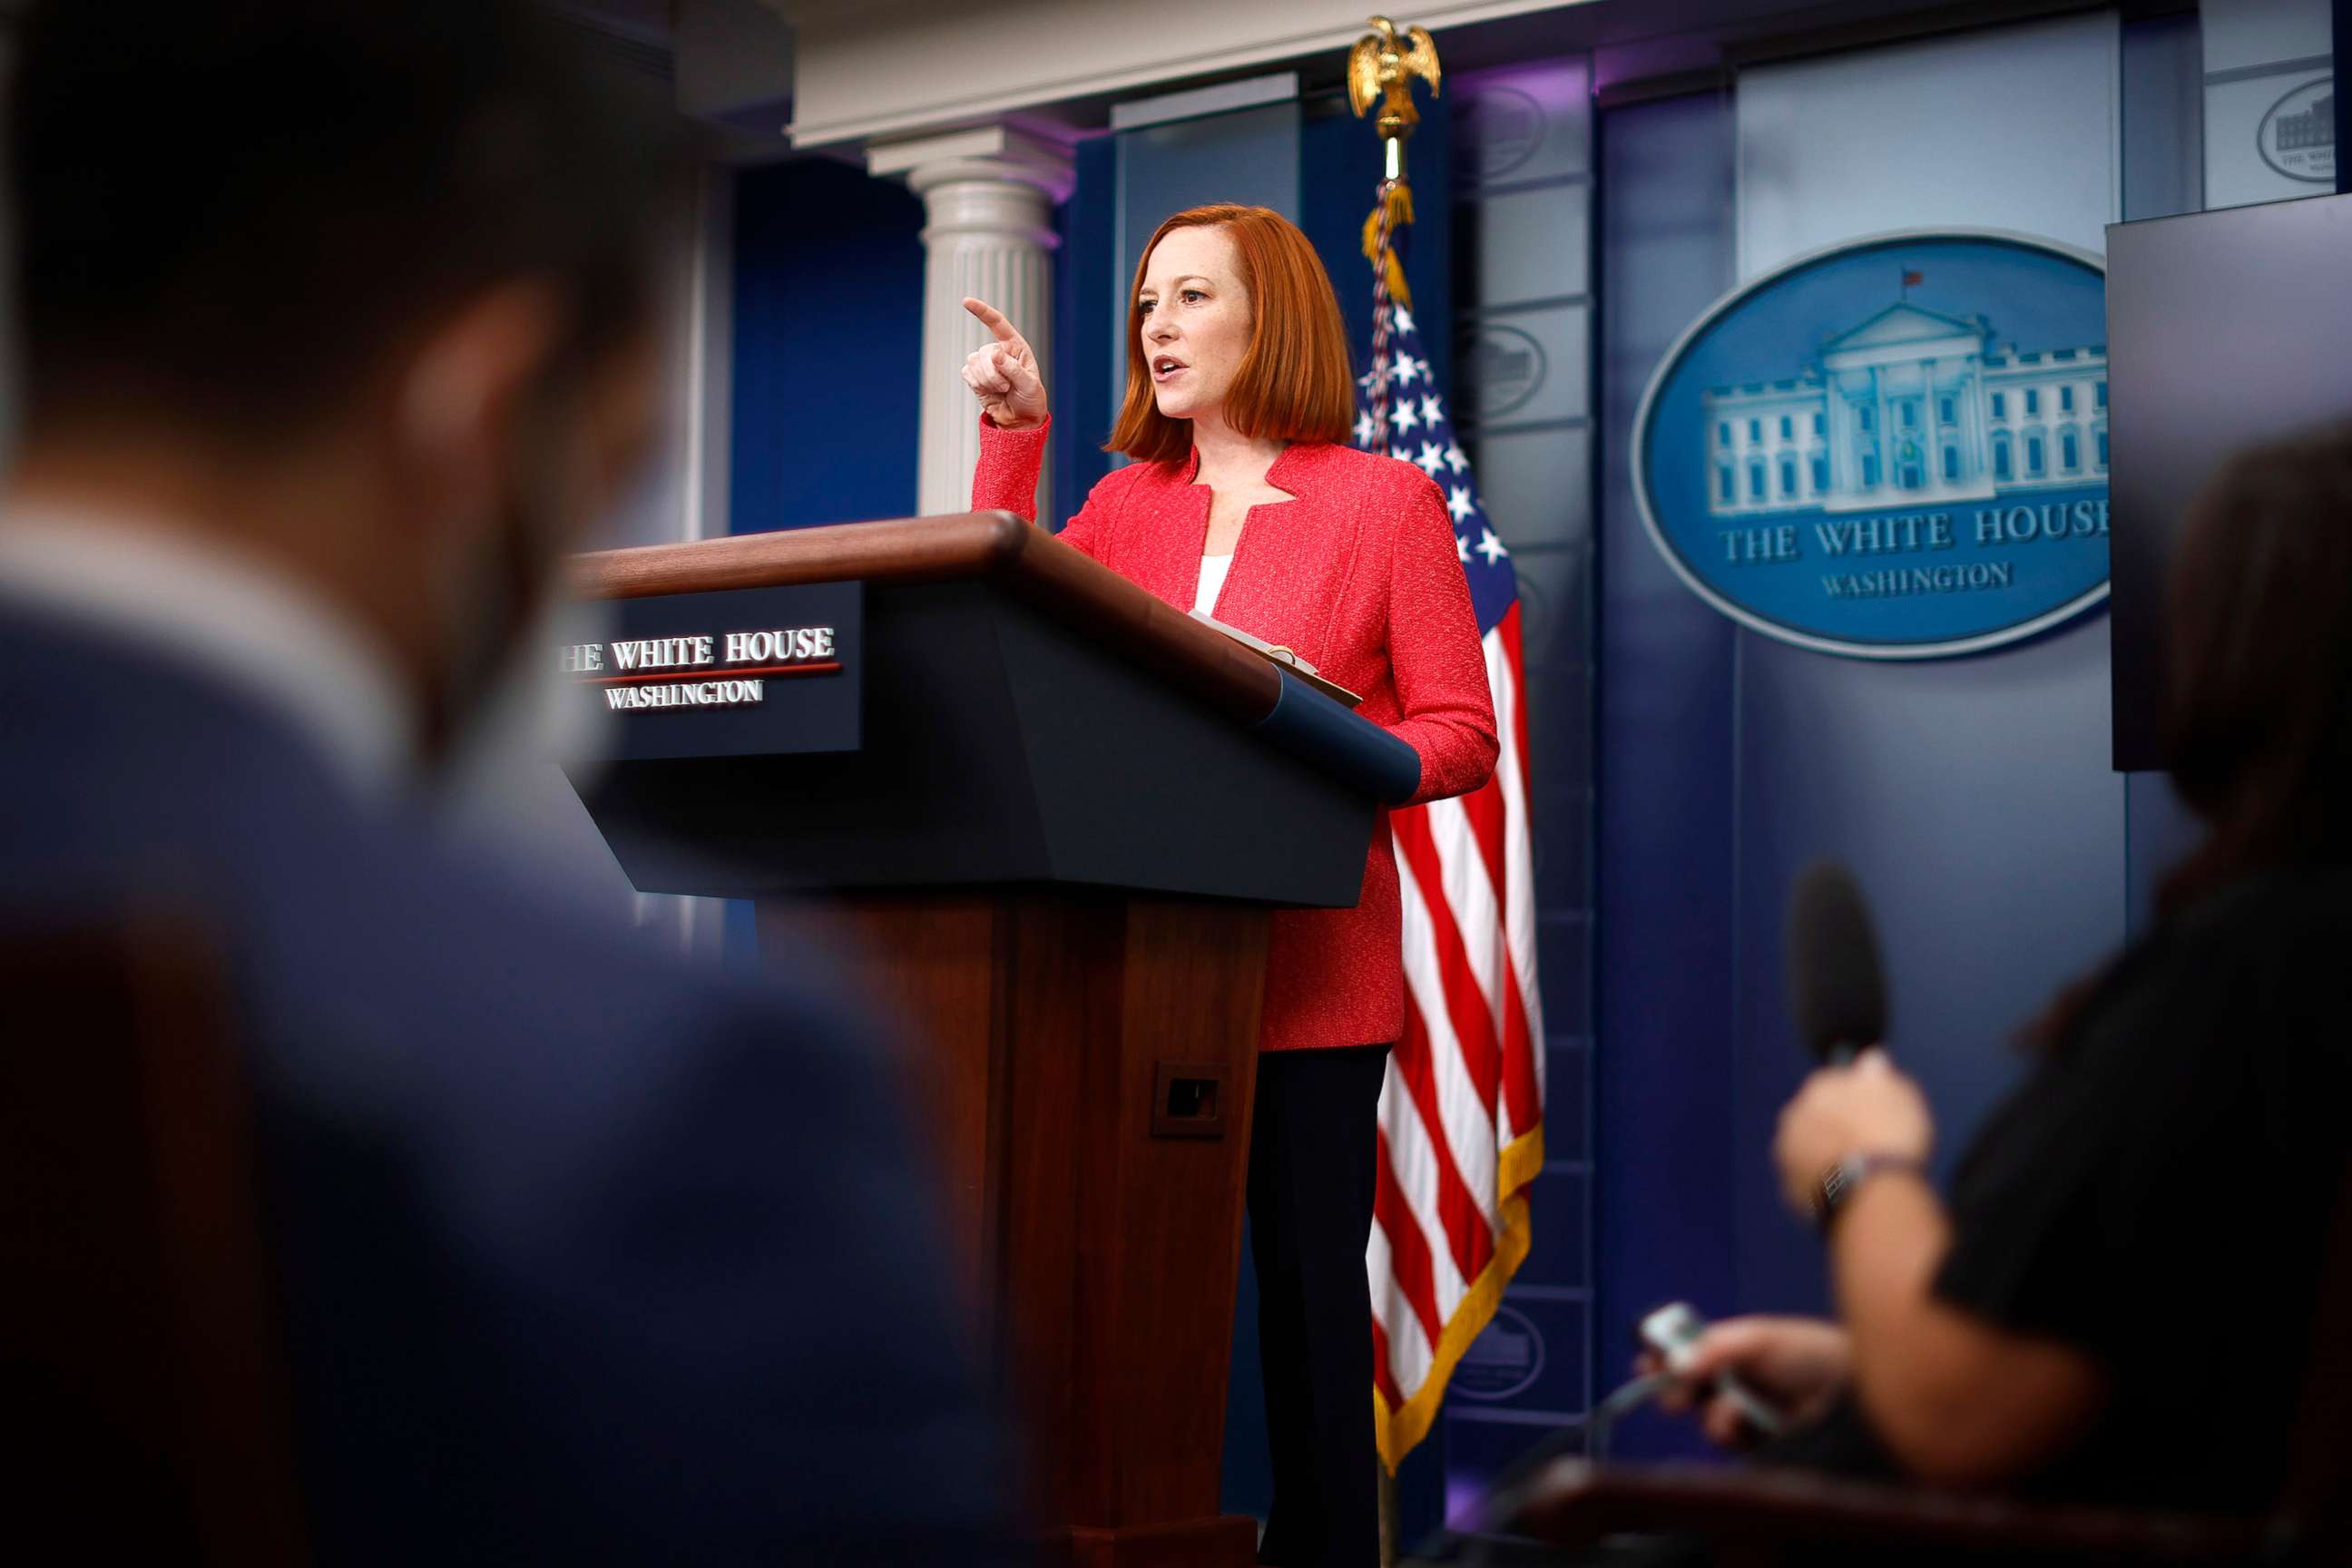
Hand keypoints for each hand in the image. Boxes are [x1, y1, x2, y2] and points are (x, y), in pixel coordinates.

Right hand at [959, 297, 1047, 431]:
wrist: (1020, 419)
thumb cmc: (1030, 399)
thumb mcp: (1029, 385)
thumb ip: (1013, 369)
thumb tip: (995, 355)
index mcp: (1015, 346)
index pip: (997, 323)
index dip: (981, 311)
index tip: (966, 301)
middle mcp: (998, 351)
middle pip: (984, 352)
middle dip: (993, 374)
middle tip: (1007, 387)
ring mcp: (985, 363)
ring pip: (973, 363)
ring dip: (987, 381)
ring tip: (1001, 390)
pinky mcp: (975, 376)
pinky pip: (967, 373)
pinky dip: (977, 384)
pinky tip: (989, 391)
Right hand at [1641, 1316, 1852, 1448]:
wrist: (1853, 1391)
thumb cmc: (1810, 1352)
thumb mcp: (1758, 1339)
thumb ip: (1715, 1348)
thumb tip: (1675, 1364)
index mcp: (1728, 1350)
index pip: (1683, 1353)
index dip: (1661, 1359)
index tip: (1643, 1366)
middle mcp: (1732, 1382)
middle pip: (1686, 1390)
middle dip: (1674, 1392)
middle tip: (1674, 1397)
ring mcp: (1744, 1414)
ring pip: (1706, 1421)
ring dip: (1713, 1415)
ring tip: (1734, 1408)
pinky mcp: (1758, 1445)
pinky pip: (1730, 1446)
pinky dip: (1733, 1434)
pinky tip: (1748, 1424)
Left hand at [1772, 1048, 1932, 1215]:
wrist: (1871, 1193)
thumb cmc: (1889, 1139)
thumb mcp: (1898, 1094)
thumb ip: (1879, 1074)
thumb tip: (1871, 1058)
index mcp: (1819, 1086)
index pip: (1834, 1086)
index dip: (1857, 1103)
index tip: (1875, 1119)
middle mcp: (1794, 1115)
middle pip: (1817, 1117)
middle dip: (1836, 1128)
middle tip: (1868, 1148)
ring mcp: (1787, 1153)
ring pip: (1809, 1149)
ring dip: (1826, 1155)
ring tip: (1858, 1172)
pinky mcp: (1790, 1189)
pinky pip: (1809, 1182)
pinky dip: (1823, 1184)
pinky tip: (1847, 1190)